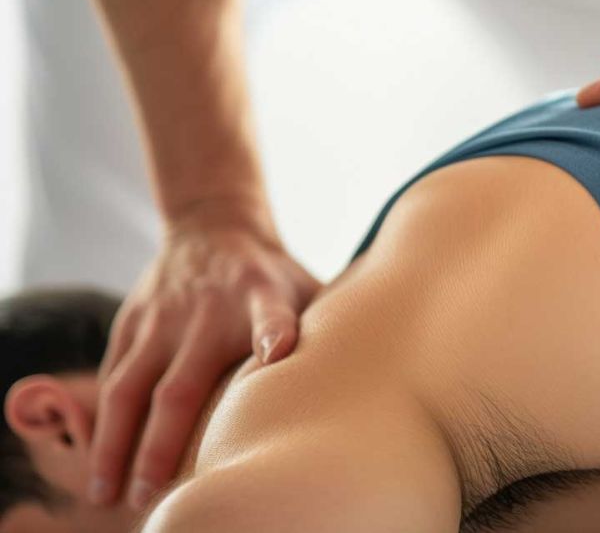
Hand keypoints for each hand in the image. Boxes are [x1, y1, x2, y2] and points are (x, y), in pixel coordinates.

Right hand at [89, 202, 319, 508]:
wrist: (213, 224)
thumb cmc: (274, 276)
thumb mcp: (307, 286)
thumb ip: (329, 328)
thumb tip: (382, 373)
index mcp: (261, 298)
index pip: (272, 316)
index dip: (273, 334)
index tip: (275, 353)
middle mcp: (204, 312)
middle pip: (178, 385)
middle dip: (164, 443)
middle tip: (156, 493)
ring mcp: (160, 319)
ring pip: (128, 389)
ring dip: (116, 444)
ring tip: (108, 494)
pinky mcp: (129, 323)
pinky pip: (110, 377)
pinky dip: (98, 422)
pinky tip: (99, 463)